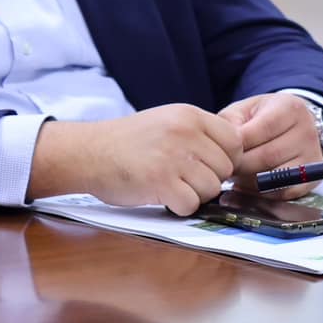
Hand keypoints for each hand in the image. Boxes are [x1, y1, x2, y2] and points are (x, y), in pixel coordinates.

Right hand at [28, 104, 244, 215]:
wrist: (87, 152)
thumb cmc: (126, 142)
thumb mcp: (166, 121)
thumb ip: (198, 133)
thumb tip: (233, 158)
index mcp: (188, 115)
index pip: (235, 141)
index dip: (225, 158)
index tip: (205, 164)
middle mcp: (184, 132)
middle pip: (225, 169)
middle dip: (208, 179)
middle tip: (181, 176)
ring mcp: (173, 157)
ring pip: (211, 189)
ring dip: (193, 194)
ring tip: (168, 184)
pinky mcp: (161, 182)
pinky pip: (191, 205)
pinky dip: (178, 207)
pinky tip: (161, 195)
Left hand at [219, 92, 322, 197]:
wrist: (288, 128)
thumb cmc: (259, 118)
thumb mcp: (243, 110)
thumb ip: (230, 122)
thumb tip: (223, 146)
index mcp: (290, 108)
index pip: (263, 129)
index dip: (238, 143)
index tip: (223, 149)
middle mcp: (308, 132)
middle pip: (268, 156)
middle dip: (240, 164)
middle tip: (225, 165)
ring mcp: (313, 157)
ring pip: (275, 176)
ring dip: (248, 180)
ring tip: (236, 173)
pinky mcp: (312, 180)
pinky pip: (283, 193)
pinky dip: (261, 193)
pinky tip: (248, 185)